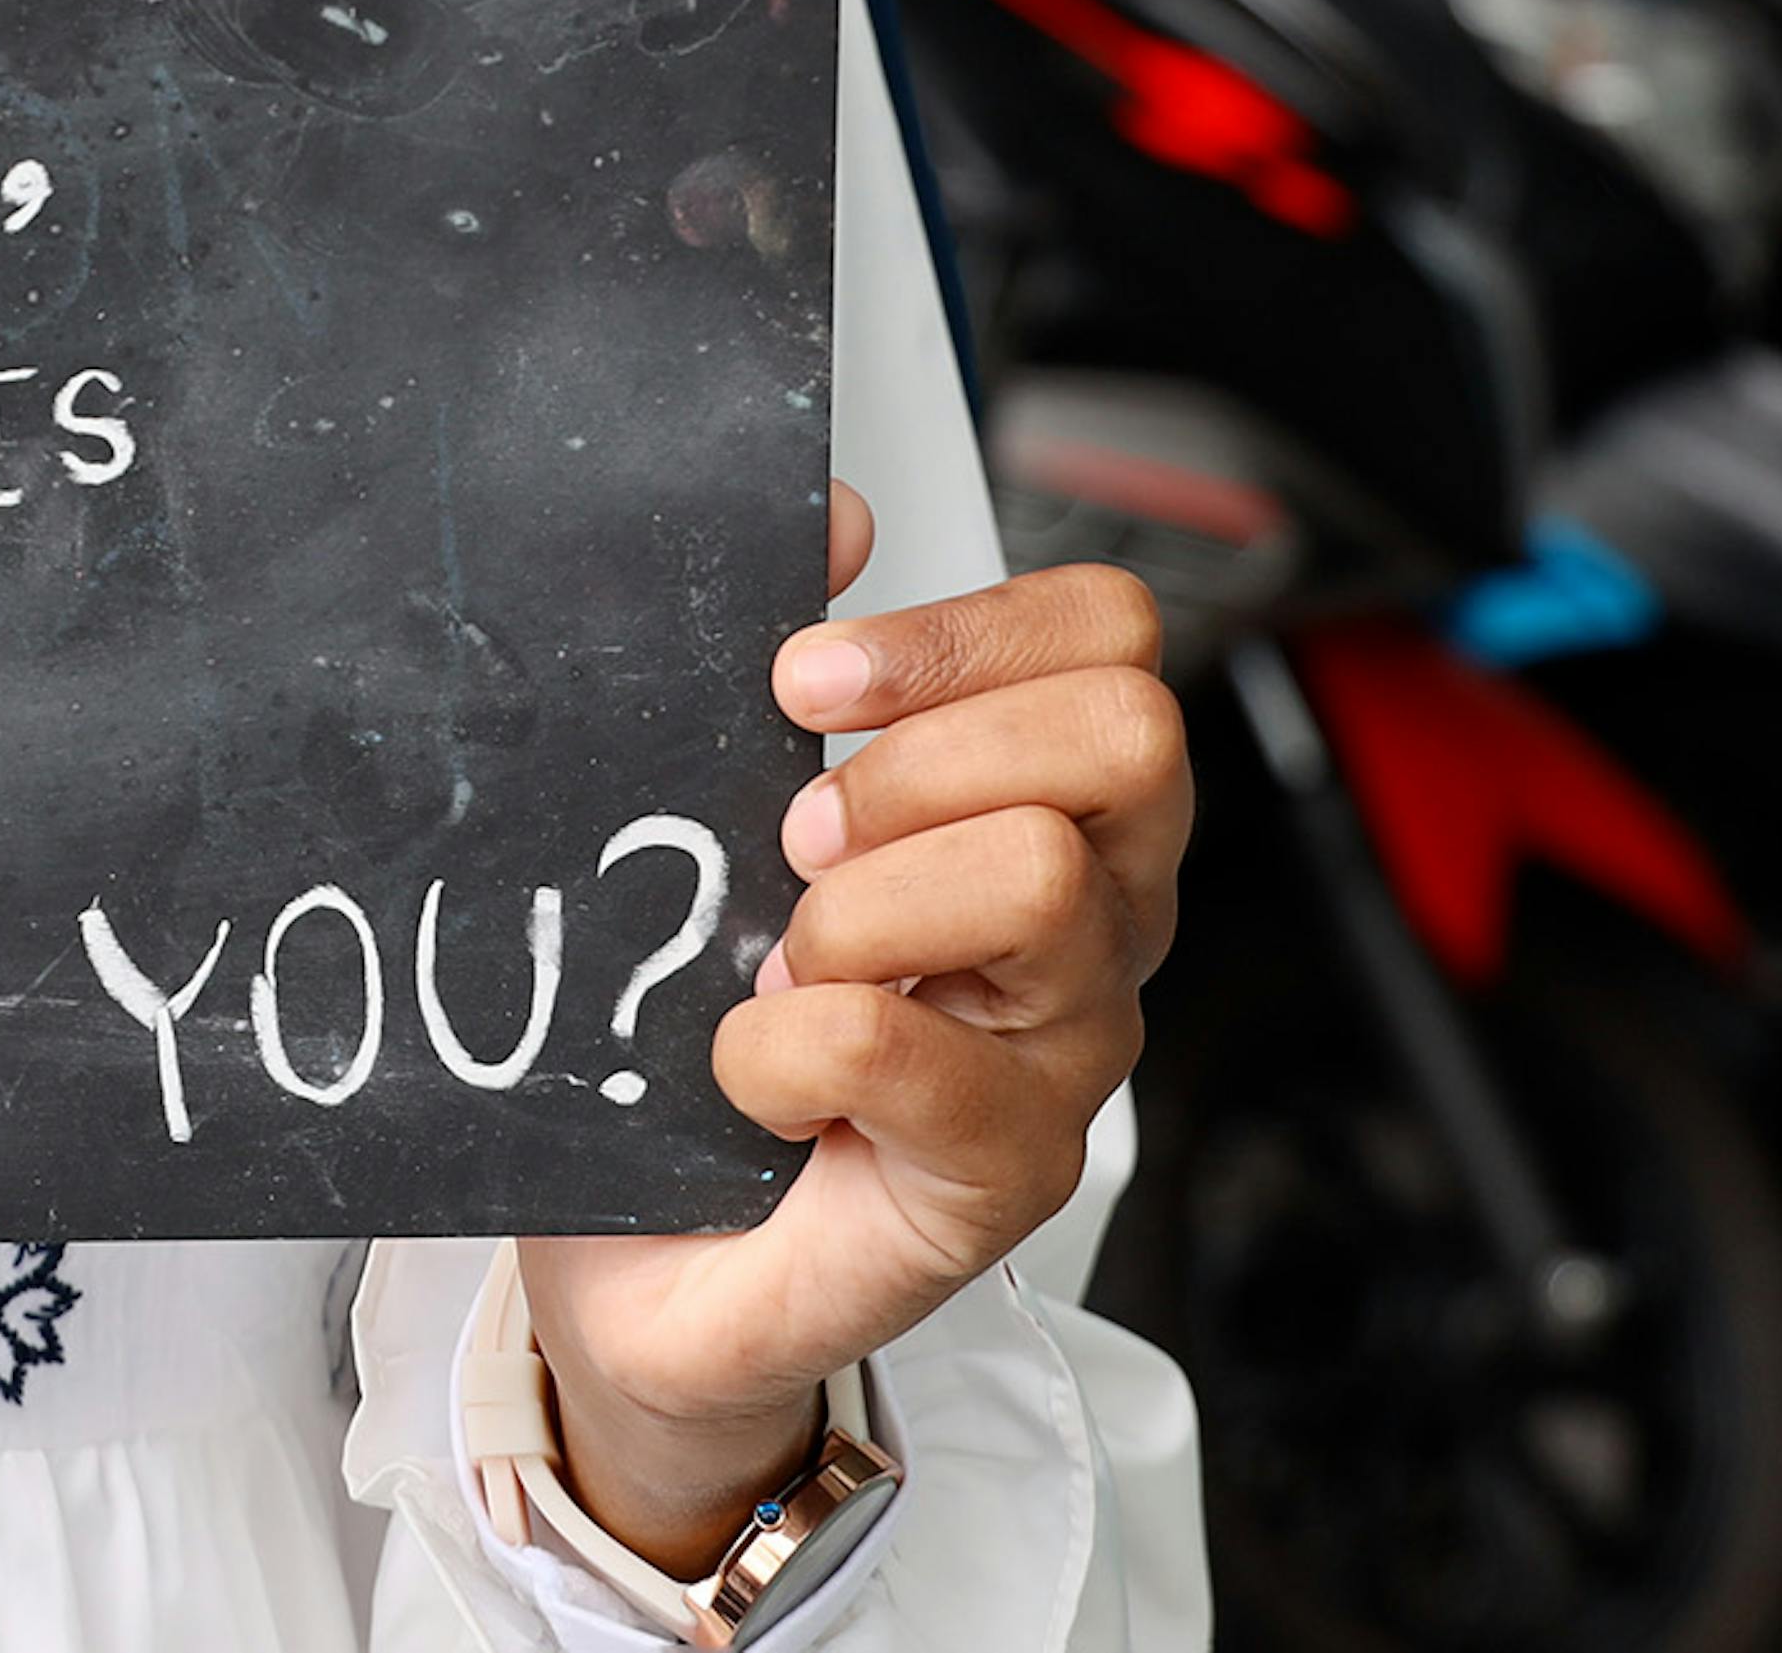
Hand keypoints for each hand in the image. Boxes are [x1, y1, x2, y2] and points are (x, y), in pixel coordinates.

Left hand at [511, 483, 1187, 1571]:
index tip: (808, 682)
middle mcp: (1095, 921)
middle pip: (1125, 732)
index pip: (1112, 638)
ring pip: (1031, 874)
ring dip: (855, 908)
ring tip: (783, 967)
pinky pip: (894, 1043)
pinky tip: (752, 1080)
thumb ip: (800, 667)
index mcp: (1050, 806)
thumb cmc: (706, 1036)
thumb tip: (829, 517)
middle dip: (926, 757)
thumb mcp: (728, 816)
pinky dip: (779, 1047)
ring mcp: (1066, 1052)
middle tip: (801, 839)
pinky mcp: (1002, 1175)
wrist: (656, 1264)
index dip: (962, 630)